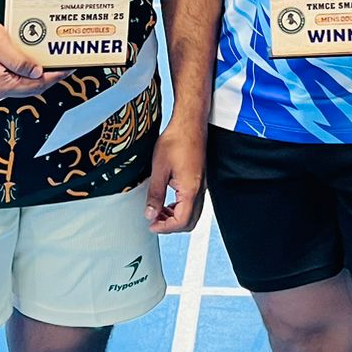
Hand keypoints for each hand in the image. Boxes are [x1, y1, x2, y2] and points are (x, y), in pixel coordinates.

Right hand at [0, 13, 70, 99]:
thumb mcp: (1, 45)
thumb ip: (21, 62)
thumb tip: (37, 72)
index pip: (36, 85)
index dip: (55, 76)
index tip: (67, 69)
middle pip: (31, 87)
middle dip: (49, 77)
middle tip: (64, 66)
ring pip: (23, 83)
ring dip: (38, 74)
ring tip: (52, 62)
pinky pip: (14, 77)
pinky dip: (26, 70)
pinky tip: (33, 59)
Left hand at [144, 118, 205, 233]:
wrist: (189, 123)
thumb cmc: (177, 140)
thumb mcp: (159, 169)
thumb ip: (155, 194)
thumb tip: (150, 214)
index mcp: (190, 190)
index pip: (181, 221)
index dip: (165, 228)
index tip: (151, 225)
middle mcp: (199, 190)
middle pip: (189, 222)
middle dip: (171, 226)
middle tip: (154, 221)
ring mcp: (201, 185)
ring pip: (193, 213)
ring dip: (176, 217)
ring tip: (158, 212)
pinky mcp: (199, 179)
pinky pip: (193, 203)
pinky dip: (180, 208)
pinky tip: (168, 201)